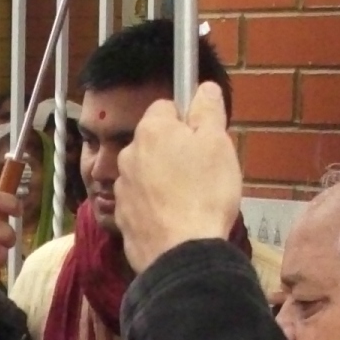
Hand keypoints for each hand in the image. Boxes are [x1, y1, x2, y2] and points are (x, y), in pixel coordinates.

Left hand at [115, 80, 241, 273]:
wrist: (183, 253)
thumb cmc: (205, 193)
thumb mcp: (218, 143)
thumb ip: (208, 110)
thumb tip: (204, 87)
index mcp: (151, 130)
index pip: (166, 107)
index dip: (187, 121)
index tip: (203, 139)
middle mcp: (128, 155)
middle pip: (154, 142)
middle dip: (174, 152)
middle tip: (202, 172)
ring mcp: (122, 189)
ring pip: (146, 173)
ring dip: (163, 181)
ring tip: (190, 200)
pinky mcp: (123, 219)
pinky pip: (141, 203)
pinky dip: (155, 208)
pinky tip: (175, 220)